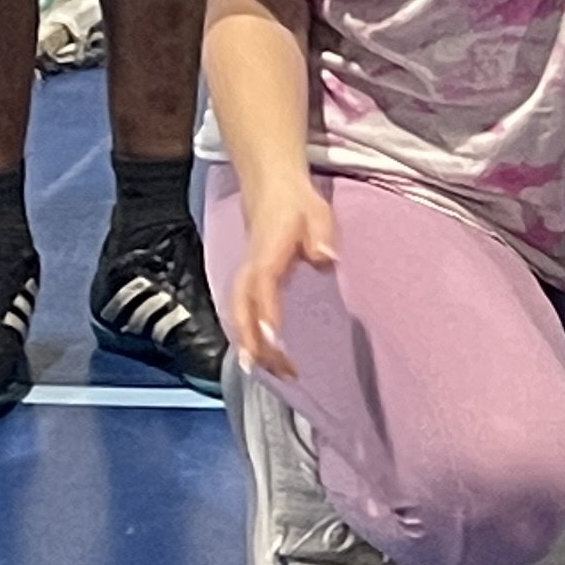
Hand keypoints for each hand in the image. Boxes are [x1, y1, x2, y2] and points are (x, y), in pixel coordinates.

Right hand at [228, 178, 336, 379]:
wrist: (272, 191)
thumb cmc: (297, 207)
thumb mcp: (318, 215)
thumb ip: (321, 238)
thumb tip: (326, 258)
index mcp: (267, 257)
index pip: (263, 291)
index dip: (265, 317)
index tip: (272, 341)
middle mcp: (249, 272)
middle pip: (243, 313)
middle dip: (256, 345)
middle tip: (279, 370)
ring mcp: (244, 280)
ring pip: (238, 318)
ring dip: (251, 347)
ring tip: (274, 373)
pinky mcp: (246, 285)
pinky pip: (240, 315)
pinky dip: (247, 338)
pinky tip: (261, 358)